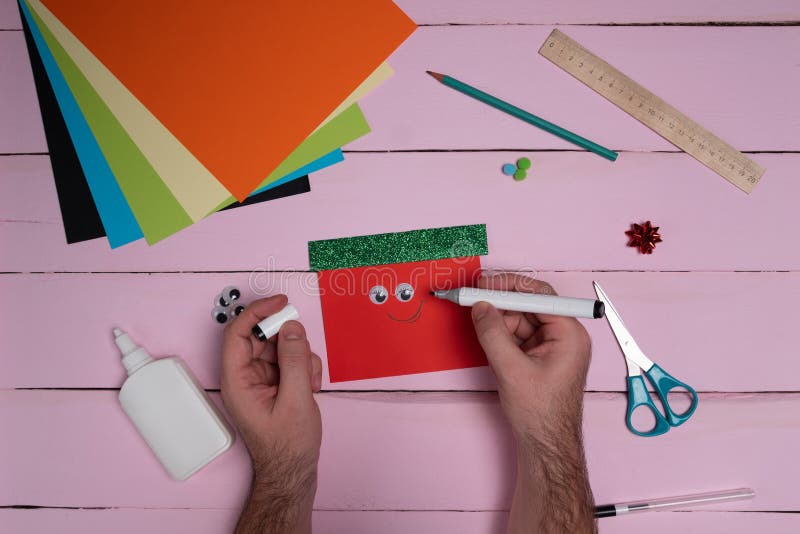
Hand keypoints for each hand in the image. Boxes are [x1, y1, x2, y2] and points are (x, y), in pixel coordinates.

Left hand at [221, 294, 322, 533]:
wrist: (294, 471)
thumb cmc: (287, 445)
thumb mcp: (296, 399)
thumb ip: (295, 360)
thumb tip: (292, 328)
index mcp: (237, 380)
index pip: (238, 333)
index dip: (257, 312)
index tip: (280, 303)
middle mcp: (245, 376)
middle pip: (261, 337)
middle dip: (288, 340)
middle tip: (304, 347)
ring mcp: (260, 380)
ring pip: (279, 347)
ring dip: (301, 357)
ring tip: (310, 382)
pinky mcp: (275, 384)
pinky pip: (289, 360)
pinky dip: (304, 367)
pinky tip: (310, 388)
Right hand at [471, 273, 590, 443]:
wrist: (545, 444)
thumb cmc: (540, 413)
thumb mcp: (511, 369)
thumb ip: (493, 334)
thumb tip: (480, 307)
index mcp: (569, 334)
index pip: (540, 295)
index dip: (510, 286)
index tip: (485, 284)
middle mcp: (564, 335)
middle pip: (529, 304)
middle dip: (501, 301)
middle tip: (473, 296)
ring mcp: (551, 345)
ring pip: (520, 318)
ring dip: (498, 318)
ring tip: (475, 316)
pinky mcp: (539, 354)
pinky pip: (517, 333)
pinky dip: (500, 332)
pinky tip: (485, 332)